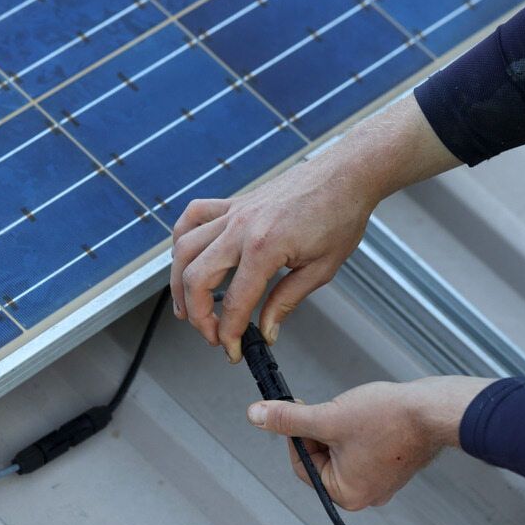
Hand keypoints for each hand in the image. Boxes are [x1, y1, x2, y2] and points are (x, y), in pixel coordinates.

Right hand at [170, 94, 459, 362]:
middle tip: (211, 334)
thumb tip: (266, 331)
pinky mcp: (234, 202)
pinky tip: (184, 259)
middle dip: (197, 315)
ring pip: (184, 249)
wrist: (346, 174)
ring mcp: (233, 212)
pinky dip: (181, 239)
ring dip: (178, 282)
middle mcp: (240, 227)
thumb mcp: (321, 269)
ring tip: (186, 308)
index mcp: (265, 247)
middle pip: (196, 278)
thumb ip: (286, 301)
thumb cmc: (340, 214)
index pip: (235, 302)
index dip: (229, 334)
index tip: (233, 351)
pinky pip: (193, 217)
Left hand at [246, 376, 493, 509]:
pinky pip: (359, 448)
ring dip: (337, 428)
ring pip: (339, 450)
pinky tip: (367, 415)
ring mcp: (379, 480)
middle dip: (320, 431)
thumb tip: (257, 417)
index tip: (297, 412)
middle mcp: (364, 494)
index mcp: (347, 494)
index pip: (302, 466)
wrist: (435, 409)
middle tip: (330, 410)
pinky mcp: (391, 464)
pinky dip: (355, 430)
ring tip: (355, 412)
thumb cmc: (391, 419)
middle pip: (320, 459)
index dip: (296, 436)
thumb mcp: (327, 417)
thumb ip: (288, 420)